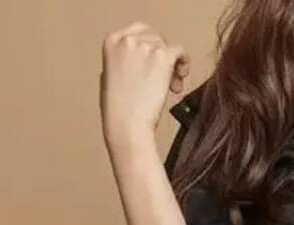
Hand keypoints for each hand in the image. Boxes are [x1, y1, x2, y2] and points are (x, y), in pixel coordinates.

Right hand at [100, 21, 189, 148]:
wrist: (127, 123)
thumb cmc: (118, 109)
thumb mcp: (109, 75)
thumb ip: (122, 61)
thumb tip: (137, 61)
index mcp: (112, 41)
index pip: (138, 32)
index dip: (150, 48)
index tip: (153, 65)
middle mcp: (128, 39)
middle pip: (156, 38)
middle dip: (162, 57)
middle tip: (165, 80)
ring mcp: (146, 46)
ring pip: (168, 47)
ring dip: (172, 66)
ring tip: (171, 87)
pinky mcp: (162, 57)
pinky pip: (180, 51)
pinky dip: (184, 63)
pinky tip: (180, 80)